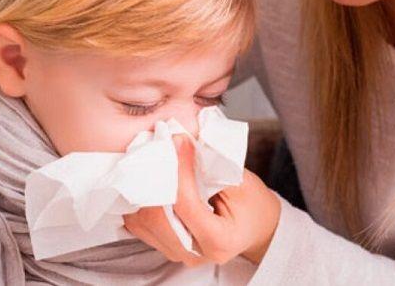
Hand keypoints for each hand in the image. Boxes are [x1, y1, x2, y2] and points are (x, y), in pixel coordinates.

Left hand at [123, 135, 281, 265]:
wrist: (255, 227)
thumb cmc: (252, 205)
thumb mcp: (242, 183)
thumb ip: (212, 168)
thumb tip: (182, 144)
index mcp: (219, 241)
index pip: (186, 205)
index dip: (179, 170)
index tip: (179, 141)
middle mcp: (194, 253)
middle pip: (158, 217)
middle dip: (156, 178)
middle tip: (160, 146)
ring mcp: (176, 252)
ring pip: (143, 221)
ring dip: (143, 188)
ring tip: (151, 158)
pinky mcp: (163, 246)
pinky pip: (139, 224)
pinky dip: (139, 199)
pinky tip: (146, 179)